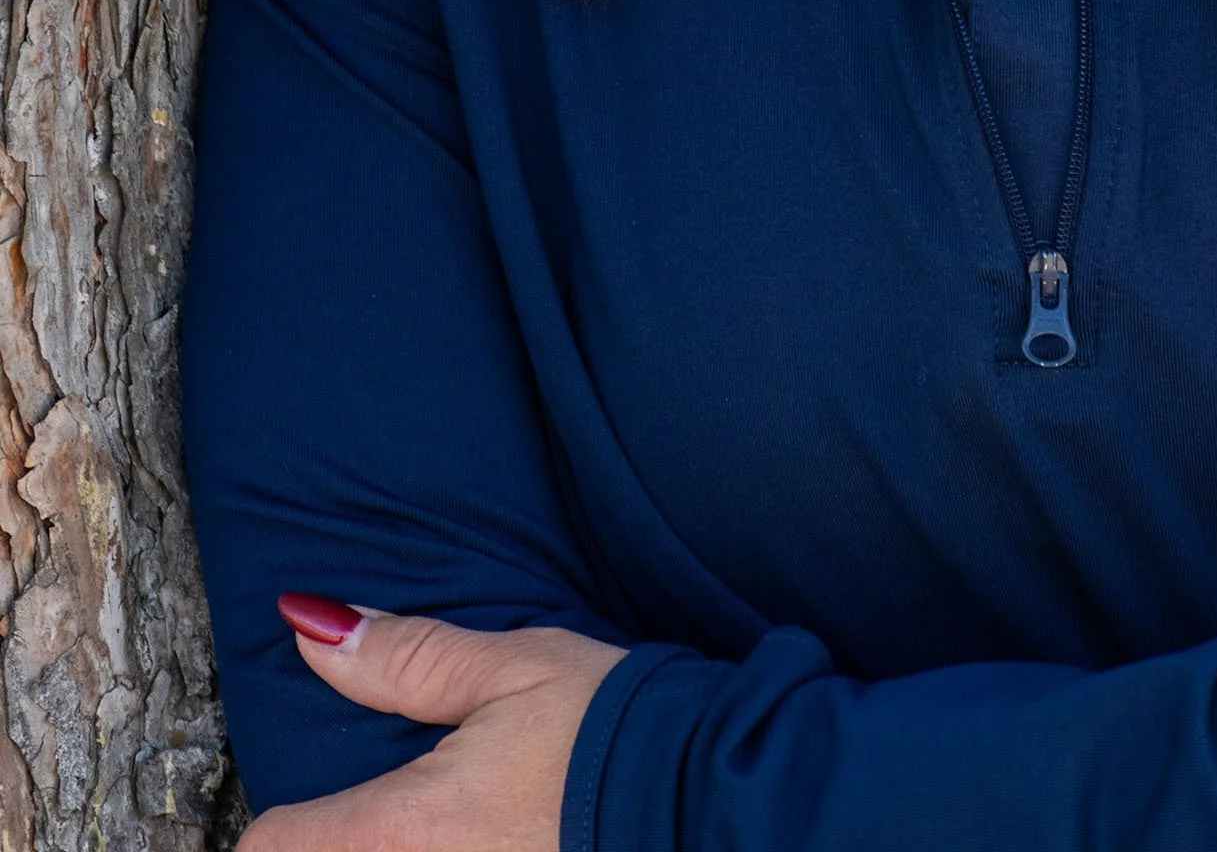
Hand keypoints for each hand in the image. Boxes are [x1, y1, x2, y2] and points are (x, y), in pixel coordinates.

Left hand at [240, 598, 625, 850]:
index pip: (269, 848)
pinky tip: (489, 842)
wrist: (707, 801)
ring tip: (438, 828)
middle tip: (370, 810)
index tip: (311, 800)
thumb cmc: (608, 732)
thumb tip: (310, 626)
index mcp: (401, 832)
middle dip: (334, 841)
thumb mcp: (510, 668)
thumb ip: (403, 658)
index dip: (278, 821)